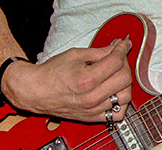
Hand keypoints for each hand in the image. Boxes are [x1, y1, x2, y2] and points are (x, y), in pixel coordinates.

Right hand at [2, 38, 132, 122]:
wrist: (36, 91)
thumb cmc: (51, 73)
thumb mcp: (76, 54)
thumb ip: (100, 51)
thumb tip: (117, 47)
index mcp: (86, 79)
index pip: (116, 62)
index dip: (122, 49)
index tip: (124, 45)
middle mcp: (91, 97)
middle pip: (124, 78)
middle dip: (124, 64)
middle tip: (118, 57)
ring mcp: (93, 109)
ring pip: (125, 97)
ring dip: (125, 83)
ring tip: (116, 74)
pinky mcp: (92, 117)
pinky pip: (118, 114)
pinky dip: (121, 102)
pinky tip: (116, 92)